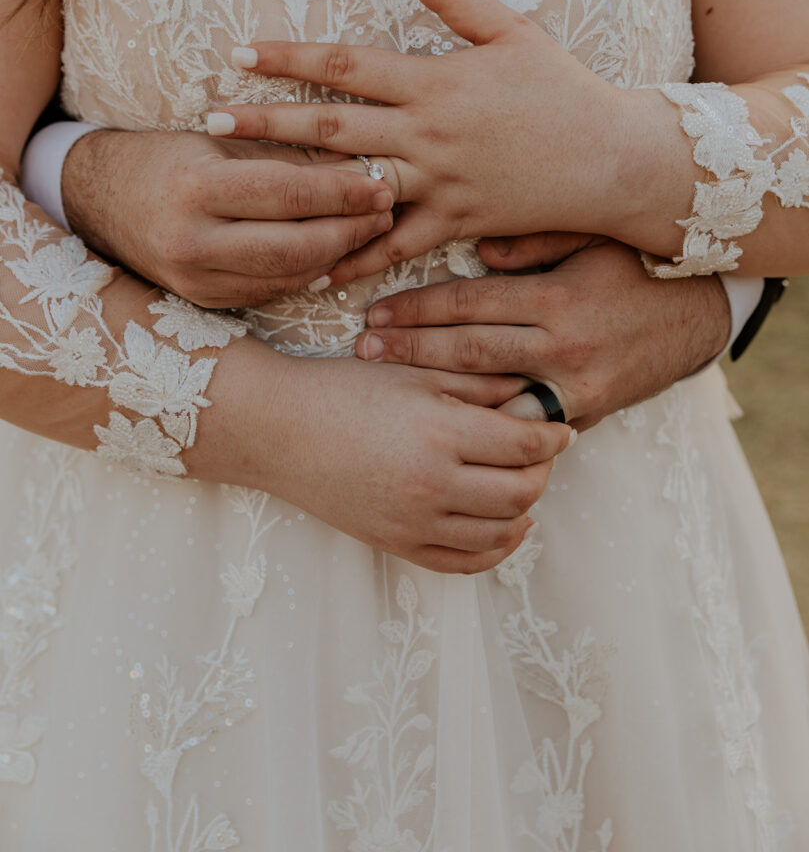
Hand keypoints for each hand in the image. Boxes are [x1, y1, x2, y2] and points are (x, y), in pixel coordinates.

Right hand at [62, 128, 393, 307]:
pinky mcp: (204, 300)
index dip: (342, 192)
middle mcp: (191, 241)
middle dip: (349, 231)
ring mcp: (196, 280)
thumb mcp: (221, 145)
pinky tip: (333, 256)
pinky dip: (307, 275)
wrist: (103, 200)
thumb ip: (286, 158)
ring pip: (287, 277)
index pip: (287, 194)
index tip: (380, 183)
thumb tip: (357, 164)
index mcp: (195, 189)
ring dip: (336, 256)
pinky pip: (270, 291)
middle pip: (293, 247)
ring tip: (367, 231)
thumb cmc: (170, 158)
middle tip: (385, 211)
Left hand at [208, 0, 626, 282]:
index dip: (289, 60)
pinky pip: (397, 245)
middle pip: (331, 127)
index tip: (239, 56)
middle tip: (212, 123)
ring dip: (296, 190)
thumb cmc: (564, 92)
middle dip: (267, 124)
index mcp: (434, 81)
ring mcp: (439, 182)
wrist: (611, 159)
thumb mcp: (514, 31)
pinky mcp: (456, 222)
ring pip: (353, 187)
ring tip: (246, 195)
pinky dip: (357, 258)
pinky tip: (317, 270)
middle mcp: (427, 133)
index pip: (345, 67)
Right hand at [265, 355, 573, 573]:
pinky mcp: (397, 544)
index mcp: (440, 432)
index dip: (552, 435)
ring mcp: (414, 522)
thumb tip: (532, 394)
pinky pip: (464, 562)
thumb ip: (476, 383)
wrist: (277, 429)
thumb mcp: (412, 372)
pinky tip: (507, 527)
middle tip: (542, 452)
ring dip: (525, 509)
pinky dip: (496, 550)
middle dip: (543, 471)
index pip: (524, 444)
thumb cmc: (342, 390)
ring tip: (523, 484)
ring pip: (500, 532)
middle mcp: (432, 484)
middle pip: (521, 491)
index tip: (560, 427)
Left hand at [353, 236, 730, 429]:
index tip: (375, 314)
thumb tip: (482, 253)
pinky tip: (444, 421)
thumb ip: (534, 240)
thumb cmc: (638, 268)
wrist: (700, 317)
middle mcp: (560, 345)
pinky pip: (523, 421)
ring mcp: (573, 386)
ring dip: (434, 389)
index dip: (416, 309)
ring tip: (387, 385)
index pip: (468, 302)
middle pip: (466, 350)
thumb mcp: (591, 239)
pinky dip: (483, 421)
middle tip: (363, 351)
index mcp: (554, 297)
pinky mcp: (585, 412)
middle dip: (409, 351)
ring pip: (488, 392)